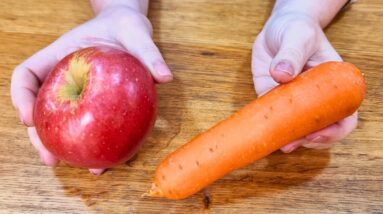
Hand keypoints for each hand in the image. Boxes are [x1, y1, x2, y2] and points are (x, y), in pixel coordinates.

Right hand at [11, 5, 171, 174]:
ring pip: (59, 121)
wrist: (131, 30)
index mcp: (59, 55)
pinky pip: (86, 122)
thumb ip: (148, 53)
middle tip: (50, 157)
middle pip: (38, 107)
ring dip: (63, 145)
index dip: (21, 97)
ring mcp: (76, 91)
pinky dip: (90, 140)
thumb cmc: (126, 27)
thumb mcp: (136, 34)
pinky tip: (103, 157)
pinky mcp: (94, 103)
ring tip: (76, 164)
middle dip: (40, 135)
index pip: (27, 75)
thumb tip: (165, 77)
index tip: (29, 118)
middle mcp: (62, 76)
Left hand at [252, 13, 356, 152]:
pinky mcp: (273, 100)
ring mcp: (294, 101)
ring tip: (281, 144)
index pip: (344, 114)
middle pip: (321, 128)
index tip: (316, 133)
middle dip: (310, 141)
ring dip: (290, 140)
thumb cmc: (296, 29)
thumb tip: (281, 74)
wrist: (276, 30)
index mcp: (333, 85)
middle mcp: (316, 97)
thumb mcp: (298, 36)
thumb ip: (291, 53)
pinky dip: (271, 129)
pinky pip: (274, 119)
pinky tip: (265, 133)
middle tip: (293, 143)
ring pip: (297, 129)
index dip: (335, 130)